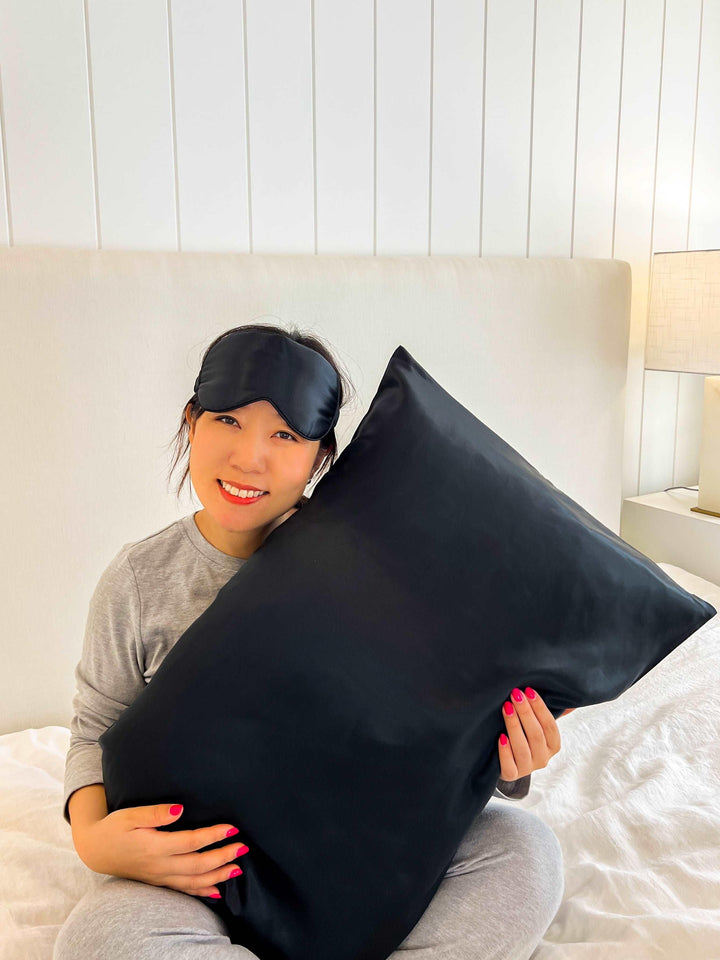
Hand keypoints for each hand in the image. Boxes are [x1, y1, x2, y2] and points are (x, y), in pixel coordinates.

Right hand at [74, 802, 249, 898]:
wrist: (96, 850)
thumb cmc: (114, 828)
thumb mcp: (130, 815)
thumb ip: (155, 813)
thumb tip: (180, 809)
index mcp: (154, 847)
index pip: (191, 842)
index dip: (213, 835)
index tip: (232, 828)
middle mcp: (159, 866)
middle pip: (197, 865)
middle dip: (223, 857)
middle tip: (243, 848)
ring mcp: (159, 877)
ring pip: (193, 881)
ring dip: (217, 876)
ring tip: (238, 869)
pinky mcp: (159, 881)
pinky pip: (183, 890)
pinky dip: (202, 892)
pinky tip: (217, 892)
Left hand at [498, 687, 571, 780]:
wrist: (508, 762)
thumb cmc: (525, 736)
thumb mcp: (538, 725)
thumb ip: (553, 713)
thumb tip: (571, 700)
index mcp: (553, 746)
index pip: (550, 726)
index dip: (540, 708)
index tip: (529, 691)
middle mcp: (543, 759)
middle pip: (536, 735)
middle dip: (525, 712)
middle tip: (515, 694)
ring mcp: (527, 768)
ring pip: (522, 748)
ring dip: (514, 726)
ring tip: (506, 707)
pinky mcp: (511, 775)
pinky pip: (510, 766)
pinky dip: (505, 752)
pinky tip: (501, 737)